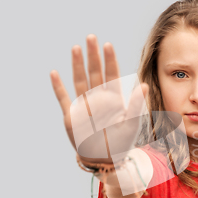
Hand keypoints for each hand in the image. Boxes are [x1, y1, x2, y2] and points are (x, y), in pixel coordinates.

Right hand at [50, 34, 148, 163]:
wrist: (105, 159)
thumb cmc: (121, 142)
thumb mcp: (131, 124)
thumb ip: (136, 104)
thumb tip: (144, 84)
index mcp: (113, 100)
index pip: (111, 75)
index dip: (110, 61)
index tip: (108, 45)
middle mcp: (98, 99)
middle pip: (95, 73)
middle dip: (93, 56)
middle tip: (91, 37)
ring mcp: (84, 105)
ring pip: (80, 80)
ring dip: (77, 65)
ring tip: (76, 48)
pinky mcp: (71, 115)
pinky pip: (63, 98)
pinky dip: (58, 87)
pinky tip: (54, 73)